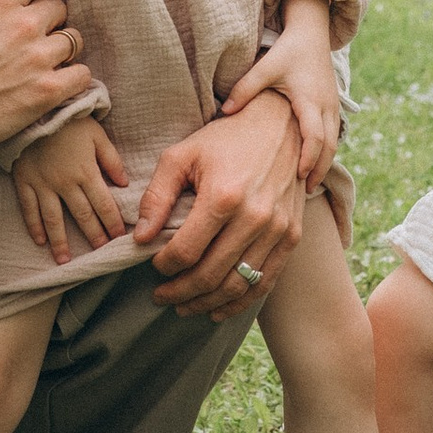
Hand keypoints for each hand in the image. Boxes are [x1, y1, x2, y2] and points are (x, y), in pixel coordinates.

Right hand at [0, 0, 86, 159]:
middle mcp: (23, 24)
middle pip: (59, 8)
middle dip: (50, 21)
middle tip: (36, 38)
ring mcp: (39, 57)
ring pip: (74, 40)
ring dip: (63, 51)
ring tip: (47, 63)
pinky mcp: (48, 90)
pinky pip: (82, 74)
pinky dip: (74, 79)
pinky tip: (60, 84)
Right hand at [14, 114, 130, 266]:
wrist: (36, 108)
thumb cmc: (70, 120)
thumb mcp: (97, 135)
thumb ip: (112, 160)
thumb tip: (125, 184)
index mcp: (86, 172)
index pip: (104, 205)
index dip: (113, 223)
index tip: (120, 239)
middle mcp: (65, 183)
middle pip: (82, 216)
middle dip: (93, 236)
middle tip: (100, 252)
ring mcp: (42, 184)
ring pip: (54, 219)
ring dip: (61, 242)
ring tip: (65, 260)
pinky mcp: (24, 181)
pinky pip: (29, 209)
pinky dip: (34, 226)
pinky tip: (39, 242)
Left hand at [133, 91, 305, 317]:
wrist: (281, 124)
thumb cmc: (224, 139)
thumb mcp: (181, 156)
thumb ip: (156, 197)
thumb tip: (139, 238)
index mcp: (223, 197)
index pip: (185, 251)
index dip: (163, 266)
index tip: (153, 265)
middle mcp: (254, 217)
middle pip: (210, 275)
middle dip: (179, 292)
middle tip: (160, 296)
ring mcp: (277, 229)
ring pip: (237, 285)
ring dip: (207, 303)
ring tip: (184, 307)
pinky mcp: (292, 235)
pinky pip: (265, 281)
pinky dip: (240, 302)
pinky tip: (218, 308)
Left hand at [220, 0, 341, 184]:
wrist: (311, 34)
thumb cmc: (286, 51)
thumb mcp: (264, 67)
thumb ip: (244, 88)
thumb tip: (224, 112)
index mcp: (310, 99)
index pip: (315, 135)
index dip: (309, 157)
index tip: (299, 177)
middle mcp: (326, 105)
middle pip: (329, 145)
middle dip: (319, 168)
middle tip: (306, 190)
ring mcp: (333, 106)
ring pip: (334, 142)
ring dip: (323, 163)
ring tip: (309, 184)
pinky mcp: (332, 106)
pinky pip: (333, 135)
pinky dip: (325, 152)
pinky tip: (312, 165)